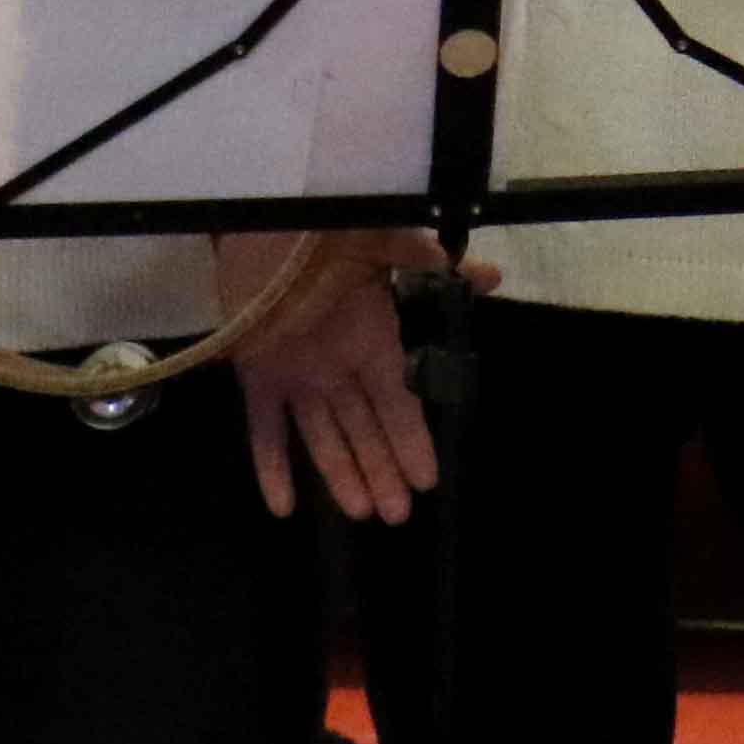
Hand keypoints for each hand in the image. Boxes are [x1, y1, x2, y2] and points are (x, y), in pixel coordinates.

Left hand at [221, 228, 485, 522]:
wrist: (256, 227)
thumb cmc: (320, 236)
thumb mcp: (379, 242)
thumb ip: (424, 260)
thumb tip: (486, 273)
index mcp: (371, 339)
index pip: (399, 402)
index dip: (413, 441)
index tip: (429, 478)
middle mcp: (337, 369)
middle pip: (364, 430)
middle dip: (381, 470)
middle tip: (398, 515)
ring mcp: (297, 378)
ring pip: (323, 438)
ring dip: (341, 475)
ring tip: (361, 514)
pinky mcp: (256, 381)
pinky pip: (264, 431)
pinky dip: (271, 467)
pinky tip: (282, 507)